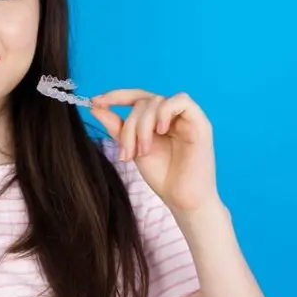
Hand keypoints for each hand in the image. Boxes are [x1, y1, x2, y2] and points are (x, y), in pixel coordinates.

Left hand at [89, 89, 219, 214]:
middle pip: (143, 102)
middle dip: (129, 126)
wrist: (182, 200)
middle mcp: (171, 115)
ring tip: (142, 152)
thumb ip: (117, 128)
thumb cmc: (162, 176)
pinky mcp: (200, 123)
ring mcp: (186, 118)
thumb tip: (96, 107)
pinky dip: (165, 112)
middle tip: (126, 153)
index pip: (135, 97)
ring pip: (157, 102)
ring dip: (143, 126)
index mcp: (156, 119)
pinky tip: (160, 131)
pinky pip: (182, 101)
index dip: (115, 96)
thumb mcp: (132, 149)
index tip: (95, 102)